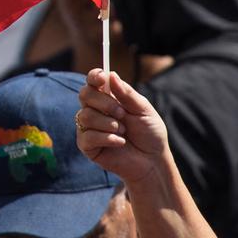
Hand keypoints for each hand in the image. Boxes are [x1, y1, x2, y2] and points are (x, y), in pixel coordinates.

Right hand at [76, 68, 169, 191]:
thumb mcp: (144, 110)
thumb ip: (127, 94)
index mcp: (108, 98)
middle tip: (122, 114)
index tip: (101, 78)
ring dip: (108, 123)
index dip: (94, 76)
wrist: (152, 162)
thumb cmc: (150, 134)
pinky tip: (120, 143)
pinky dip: (106, 138)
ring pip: (85, 116)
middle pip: (84, 94)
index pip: (92, 81)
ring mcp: (89, 128)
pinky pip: (87, 136)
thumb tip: (111, 75)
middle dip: (104, 103)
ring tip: (123, 132)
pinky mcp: (87, 146)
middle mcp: (95, 110)